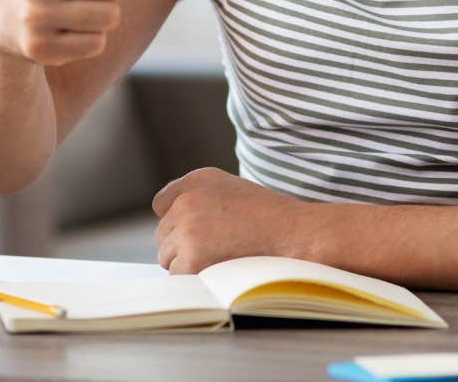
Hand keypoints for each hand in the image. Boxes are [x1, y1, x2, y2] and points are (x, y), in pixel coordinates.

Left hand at [152, 167, 322, 273]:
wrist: (295, 235)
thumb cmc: (270, 218)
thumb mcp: (232, 190)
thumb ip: (198, 199)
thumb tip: (170, 223)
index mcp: (196, 179)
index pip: (162, 204)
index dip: (178, 221)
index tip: (198, 230)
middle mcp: (187, 199)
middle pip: (163, 234)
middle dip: (182, 245)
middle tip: (217, 248)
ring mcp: (186, 228)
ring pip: (167, 256)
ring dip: (187, 263)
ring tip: (221, 258)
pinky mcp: (190, 257)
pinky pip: (177, 275)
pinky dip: (195, 279)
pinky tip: (219, 270)